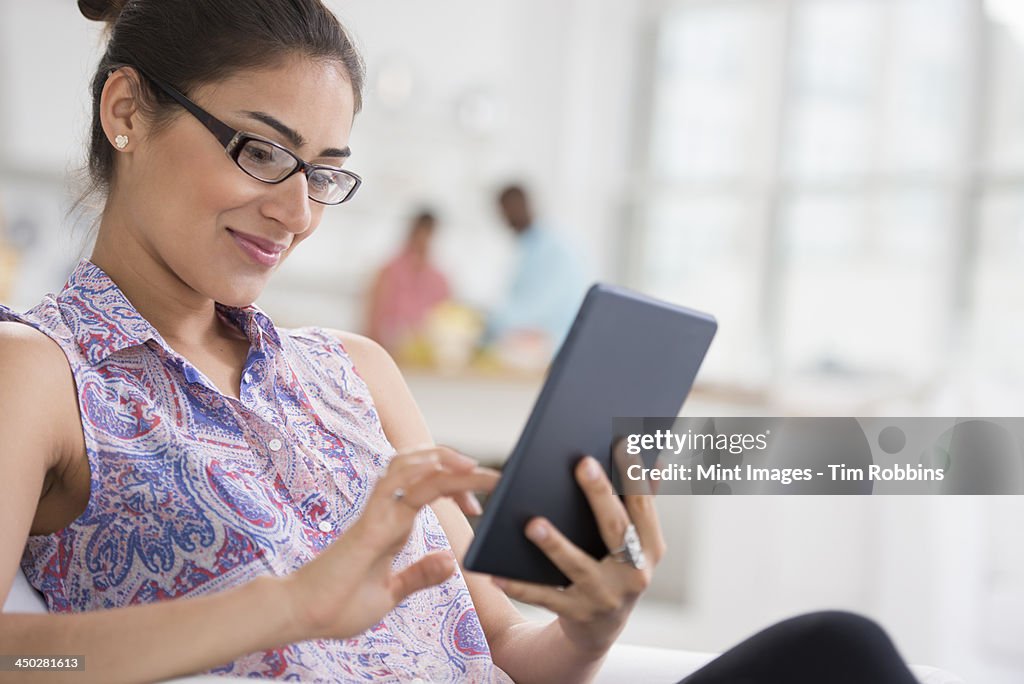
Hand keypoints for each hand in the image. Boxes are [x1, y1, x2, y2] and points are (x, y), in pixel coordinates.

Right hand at [284, 446, 499, 639]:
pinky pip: (395, 487)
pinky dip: (420, 472)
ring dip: (444, 460)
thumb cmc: (338, 604)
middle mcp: (387, 511)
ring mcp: (377, 514)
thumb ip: (418, 575)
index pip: (429, 488)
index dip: (457, 488)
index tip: (478, 507)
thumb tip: (450, 562)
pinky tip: (444, 471)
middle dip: (457, 465)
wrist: (301, 614)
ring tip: (474, 467)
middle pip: (422, 467)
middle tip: (490, 479)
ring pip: (410, 467)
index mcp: (393, 524)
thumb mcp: (391, 591)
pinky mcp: (369, 525)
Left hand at [491, 455, 665, 654]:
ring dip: (556, 545)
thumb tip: (655, 459)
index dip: (635, 475)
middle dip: (600, 495)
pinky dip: (521, 586)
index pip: (643, 506)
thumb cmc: (615, 568)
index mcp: (650, 548)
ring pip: (578, 566)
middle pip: (616, 529)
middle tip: (581, 463)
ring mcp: (605, 596)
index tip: (623, 442)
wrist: (600, 628)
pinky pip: (545, 598)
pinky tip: (498, 572)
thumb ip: (642, 503)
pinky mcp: (577, 614)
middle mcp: (634, 574)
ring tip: (532, 523)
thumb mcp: (636, 542)